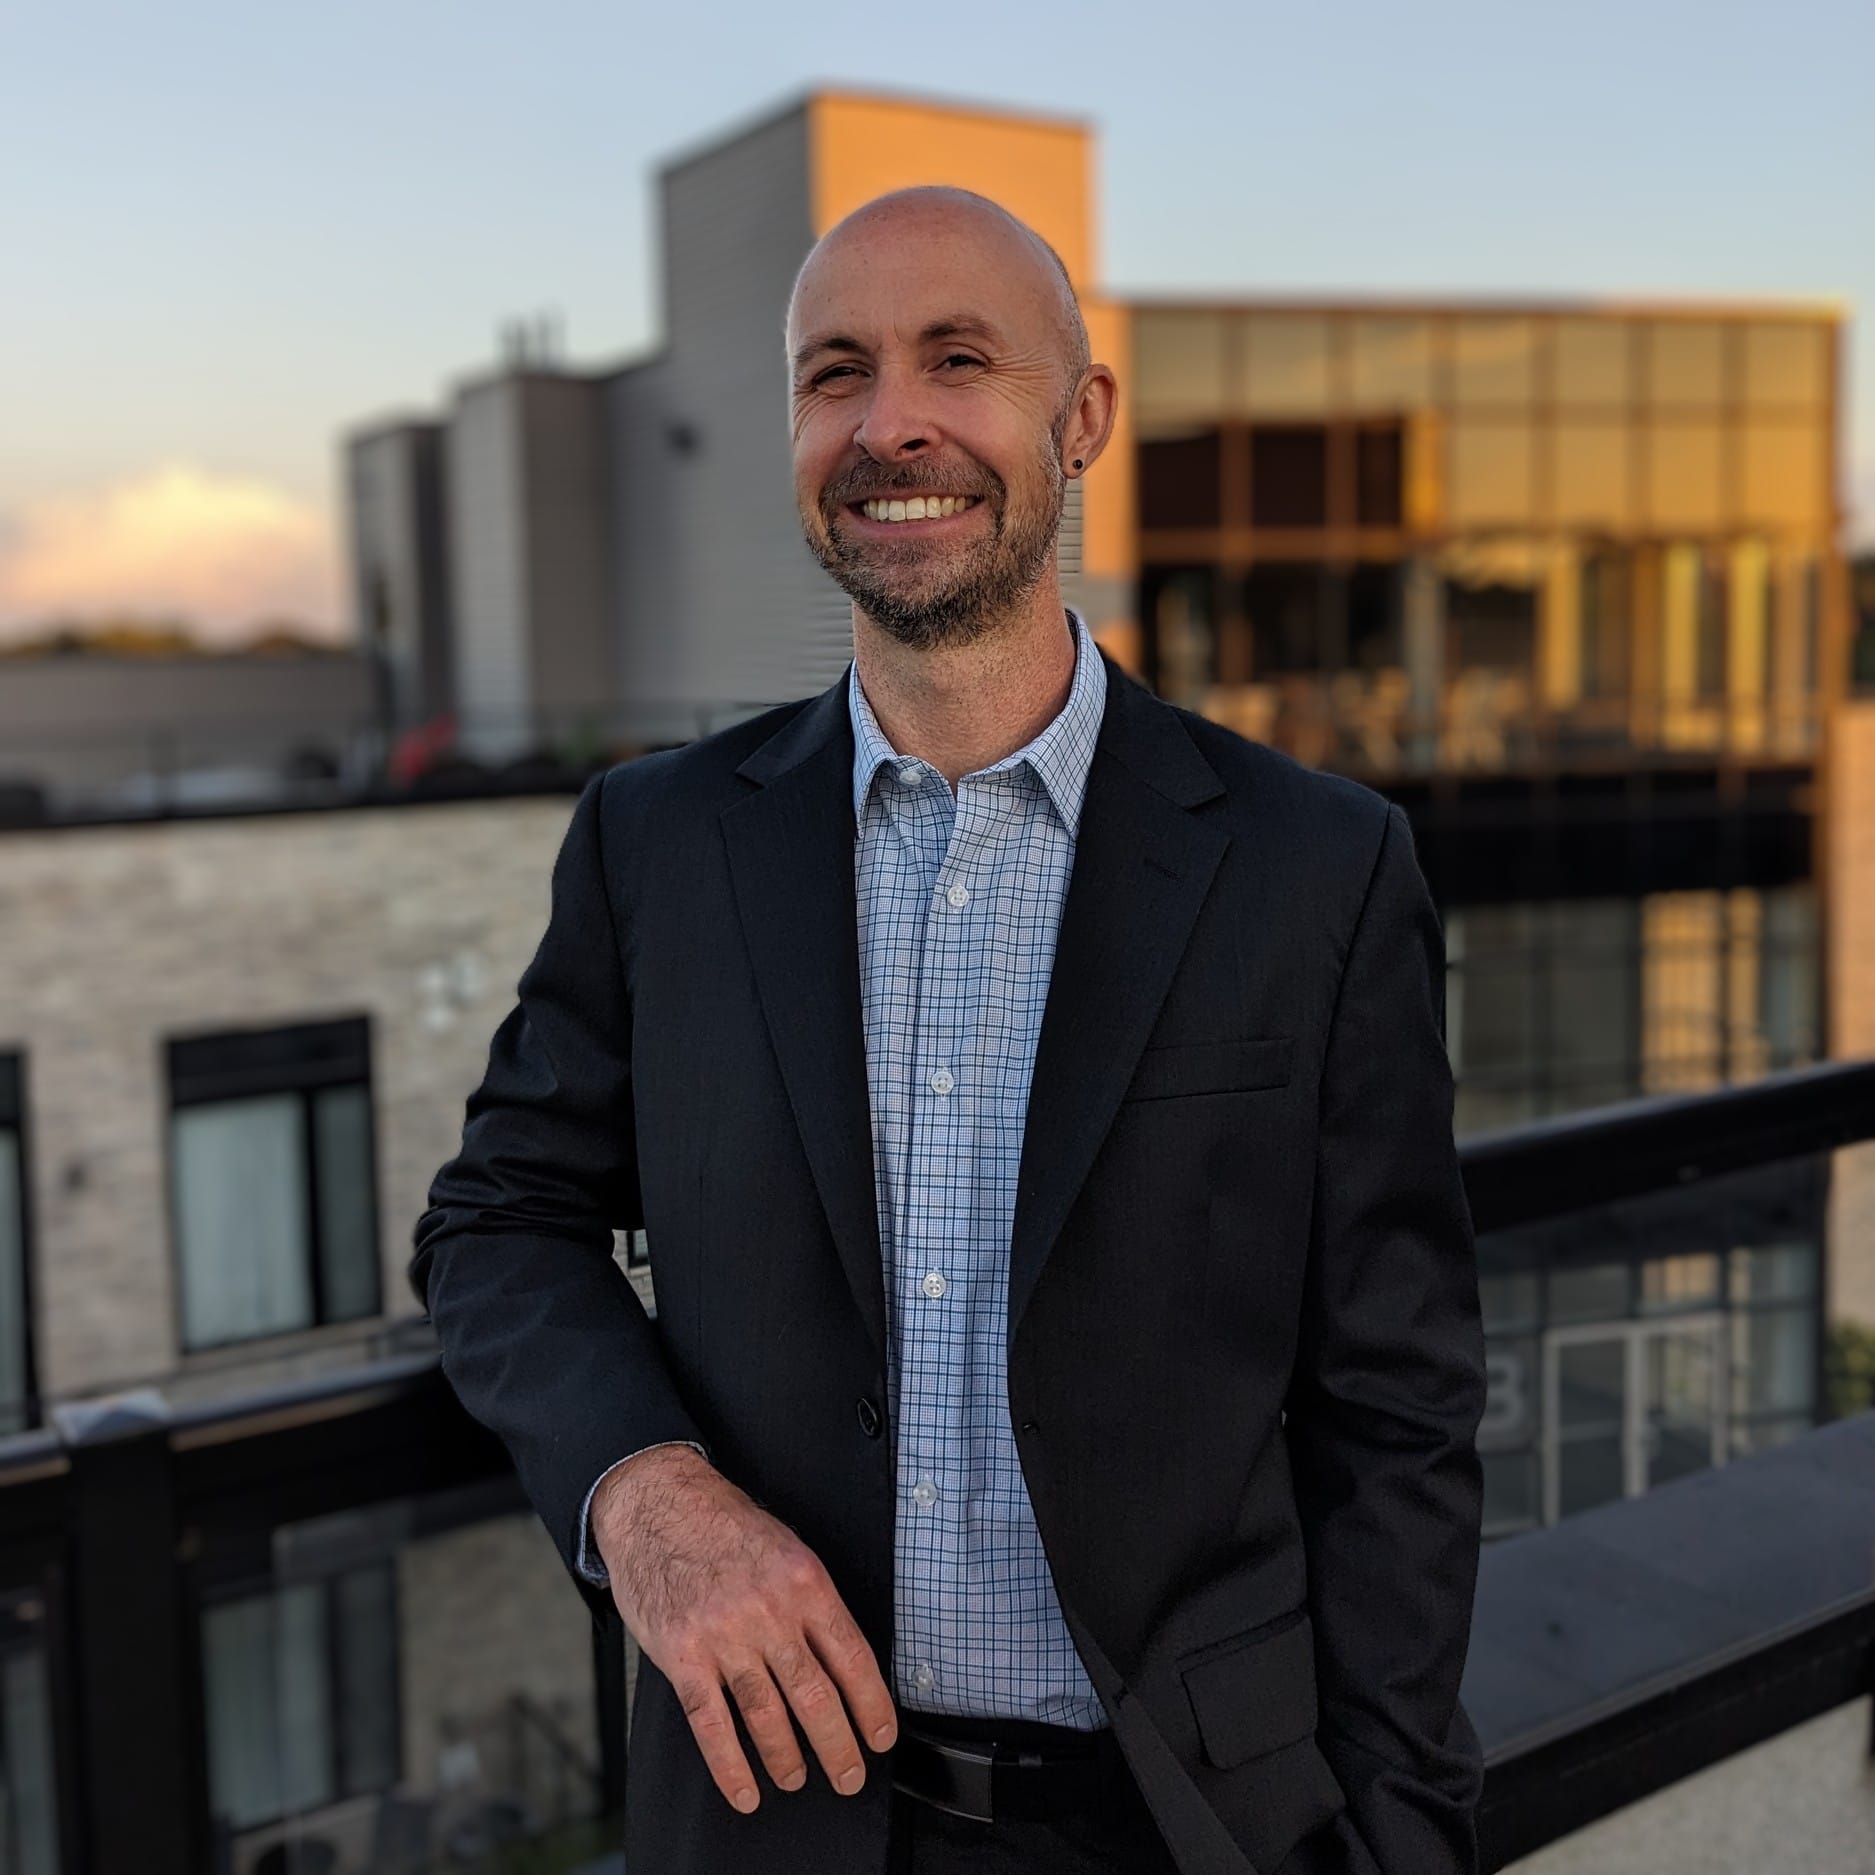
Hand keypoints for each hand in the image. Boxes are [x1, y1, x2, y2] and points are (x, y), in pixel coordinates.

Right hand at [591, 1443, 898, 1812]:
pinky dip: (730, 1766)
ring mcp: (724, 1635)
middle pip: (815, 1697)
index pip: (851, 1657)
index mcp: (804, 1581)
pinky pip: (711, 1723)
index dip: (871, 1705)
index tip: (880, 1735)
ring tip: (797, 1777)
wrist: (658, 1502)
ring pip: (768, 1716)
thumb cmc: (723, 1523)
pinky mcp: (683, 1655)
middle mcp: (769, 1611)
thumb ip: (812, 1600)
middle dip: (839, 1747)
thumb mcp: (786, 1546)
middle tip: (850, 1775)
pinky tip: (744, 1789)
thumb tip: (842, 1658)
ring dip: (787, 1759)